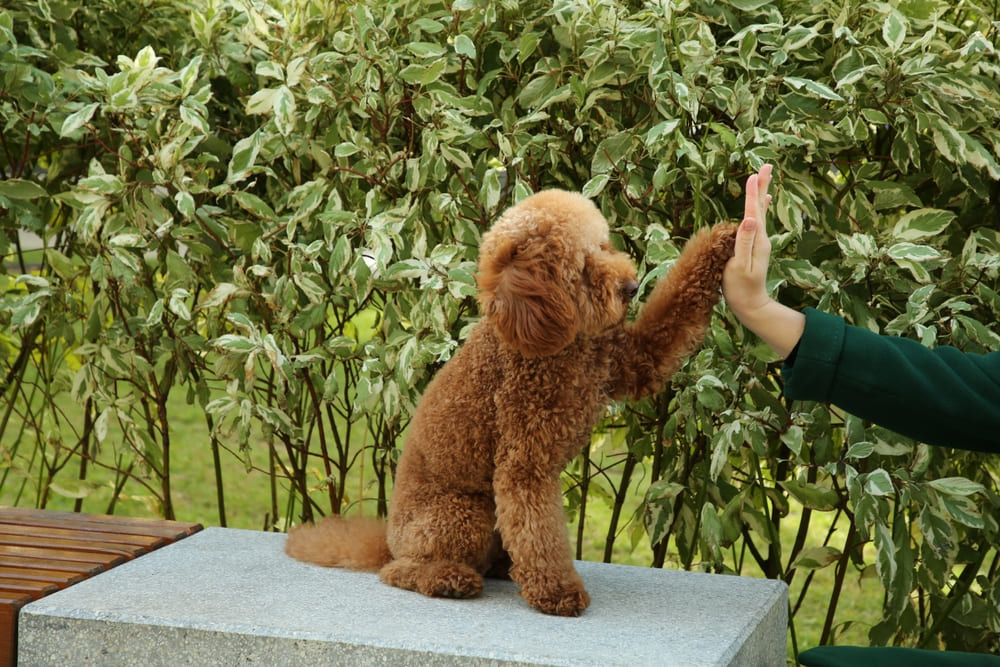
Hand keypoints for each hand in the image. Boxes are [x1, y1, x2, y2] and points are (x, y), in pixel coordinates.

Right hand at [723, 165, 772, 319]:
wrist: (751, 305)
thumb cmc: (741, 289)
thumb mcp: (739, 266)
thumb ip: (744, 242)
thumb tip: (749, 220)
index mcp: (756, 241)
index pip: (753, 212)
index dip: (753, 193)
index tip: (754, 174)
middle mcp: (760, 238)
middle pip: (760, 207)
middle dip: (762, 186)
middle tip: (767, 166)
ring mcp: (759, 242)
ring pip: (759, 212)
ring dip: (760, 194)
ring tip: (763, 178)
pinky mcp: (754, 246)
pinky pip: (757, 222)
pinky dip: (758, 209)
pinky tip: (760, 205)